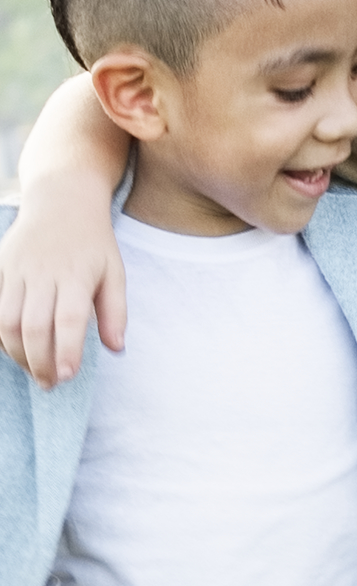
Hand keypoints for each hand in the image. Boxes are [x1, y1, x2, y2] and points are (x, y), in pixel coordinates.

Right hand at [0, 199, 126, 387]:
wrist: (62, 201)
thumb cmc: (93, 243)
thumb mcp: (114, 271)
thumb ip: (115, 311)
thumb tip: (116, 349)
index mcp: (77, 275)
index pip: (68, 321)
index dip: (65, 351)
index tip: (66, 377)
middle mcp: (43, 274)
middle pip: (32, 326)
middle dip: (39, 361)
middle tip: (49, 384)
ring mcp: (16, 271)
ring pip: (6, 321)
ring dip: (16, 353)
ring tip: (33, 371)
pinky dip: (0, 334)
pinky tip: (13, 349)